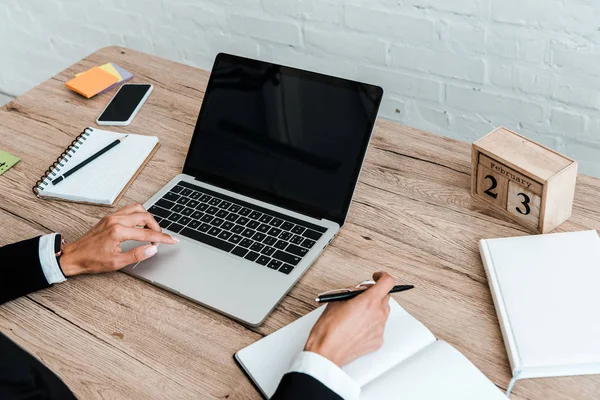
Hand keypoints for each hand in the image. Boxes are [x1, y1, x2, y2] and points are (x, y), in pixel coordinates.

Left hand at [59, 203, 177, 276]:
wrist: (73, 256)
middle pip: (145, 217)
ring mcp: (112, 217)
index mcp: (118, 232)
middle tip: (160, 239)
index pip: (147, 233)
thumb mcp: (116, 262)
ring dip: (148, 218)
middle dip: (156, 227)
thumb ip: (137, 255)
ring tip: (151, 230)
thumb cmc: (91, 260)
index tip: (172, 240)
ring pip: (138, 209)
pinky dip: (138, 215)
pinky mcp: (109, 217)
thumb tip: (152, 250)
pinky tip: (140, 224)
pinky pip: (129, 210)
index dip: (162, 238)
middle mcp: (115, 220)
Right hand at [304, 272, 394, 366]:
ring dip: (373, 309)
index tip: (376, 278)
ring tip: (356, 314)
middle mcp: (378, 314)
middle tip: (360, 297)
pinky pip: (379, 326)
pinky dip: (371, 324)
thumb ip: (352, 292)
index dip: (382, 276)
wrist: (326, 351)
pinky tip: (357, 327)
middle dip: (375, 294)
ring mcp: (380, 328)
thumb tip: (357, 291)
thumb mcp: (337, 300)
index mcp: (369, 301)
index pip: (388, 282)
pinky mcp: (378, 340)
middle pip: (385, 296)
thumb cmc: (328, 328)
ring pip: (383, 312)